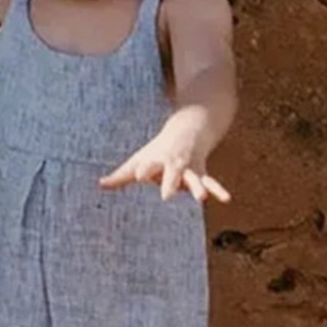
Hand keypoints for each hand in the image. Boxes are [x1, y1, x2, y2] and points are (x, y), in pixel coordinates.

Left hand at [98, 108, 231, 202]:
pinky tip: (226, 199)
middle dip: (170, 182)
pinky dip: (218, 190)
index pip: (148, 166)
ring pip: (195, 178)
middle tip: (167, 195)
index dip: (144, 169)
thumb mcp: (139, 159)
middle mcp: (174, 163)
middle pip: (172, 173)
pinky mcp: (202, 172)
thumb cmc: (158, 150)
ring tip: (201, 198)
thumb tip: (100, 184)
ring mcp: (190, 167)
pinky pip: (212, 182)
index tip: (138, 175)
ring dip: (198, 188)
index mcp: (157, 159)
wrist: (189, 127)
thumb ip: (121, 175)